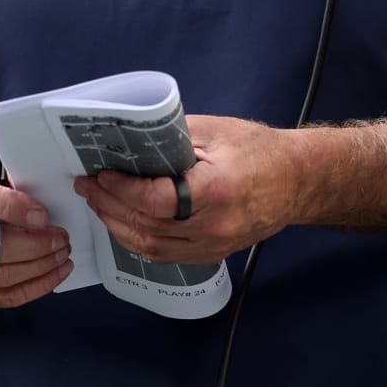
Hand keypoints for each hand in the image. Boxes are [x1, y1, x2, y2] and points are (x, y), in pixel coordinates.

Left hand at [74, 115, 296, 264]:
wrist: (299, 182)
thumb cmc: (260, 149)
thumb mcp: (216, 131)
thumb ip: (171, 138)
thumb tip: (128, 140)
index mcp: (217, 190)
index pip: (157, 201)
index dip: (122, 189)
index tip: (101, 173)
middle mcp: (214, 226)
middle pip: (148, 226)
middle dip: (110, 205)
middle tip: (87, 185)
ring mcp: (214, 245)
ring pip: (151, 247)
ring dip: (117, 225)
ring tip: (98, 202)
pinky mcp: (212, 254)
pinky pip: (165, 255)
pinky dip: (137, 240)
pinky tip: (122, 222)